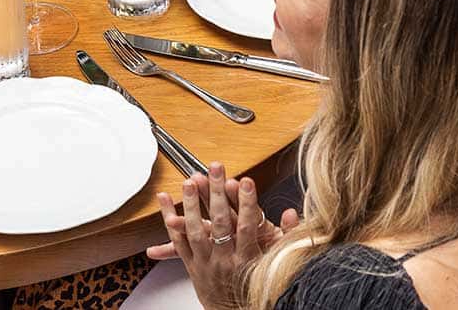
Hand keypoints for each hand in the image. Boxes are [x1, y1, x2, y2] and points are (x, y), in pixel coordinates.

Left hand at [147, 167, 297, 261]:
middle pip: (221, 222)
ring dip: (193, 203)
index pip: (248, 226)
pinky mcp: (192, 267)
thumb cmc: (253, 287)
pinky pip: (179, 244)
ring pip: (197, 231)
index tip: (246, 181)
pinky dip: (171, 224)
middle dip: (218, 192)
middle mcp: (226, 260)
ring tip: (190, 180)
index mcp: (248, 259)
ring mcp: (207, 263)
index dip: (247, 203)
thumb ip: (287, 237)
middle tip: (215, 169)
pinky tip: (165, 204)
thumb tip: (292, 214)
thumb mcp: (277, 263)